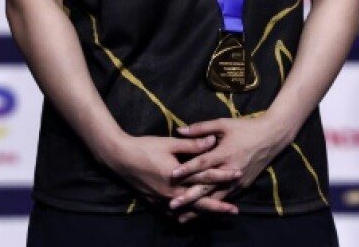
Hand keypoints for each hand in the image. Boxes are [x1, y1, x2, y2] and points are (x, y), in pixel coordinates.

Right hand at [104, 133, 241, 218]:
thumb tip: (212, 141)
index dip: (223, 175)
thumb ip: (192, 144)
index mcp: (177, 176)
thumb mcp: (169, 143)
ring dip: (205, 213)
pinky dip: (186, 216)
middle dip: (219, 205)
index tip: (238, 174)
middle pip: (200, 201)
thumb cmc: (145, 147)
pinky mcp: (156, 203)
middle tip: (234, 210)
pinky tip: (194, 217)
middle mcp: (172, 193)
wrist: (120, 159)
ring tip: (219, 215)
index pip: (205, 176)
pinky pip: (175, 214)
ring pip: (188, 211)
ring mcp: (163, 201)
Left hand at [169, 116, 293, 207]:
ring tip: (184, 216)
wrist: (272, 136)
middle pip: (207, 186)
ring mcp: (237, 180)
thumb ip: (201, 128)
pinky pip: (226, 197)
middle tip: (173, 204)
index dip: (187, 169)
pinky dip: (213, 206)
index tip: (172, 175)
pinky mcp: (243, 185)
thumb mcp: (224, 124)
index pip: (203, 163)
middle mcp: (230, 169)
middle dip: (189, 196)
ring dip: (200, 207)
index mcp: (225, 153)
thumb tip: (180, 130)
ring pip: (216, 197)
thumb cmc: (246, 127)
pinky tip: (202, 212)